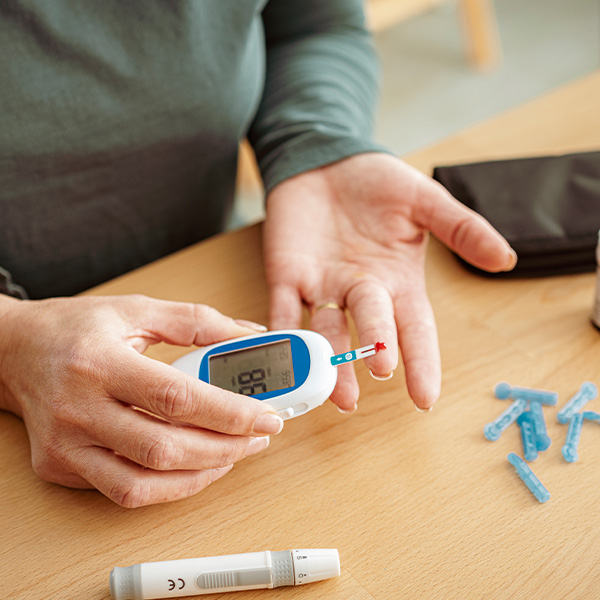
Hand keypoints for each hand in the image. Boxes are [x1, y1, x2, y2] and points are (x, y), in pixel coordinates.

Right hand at [0, 295, 282, 506]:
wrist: (14, 352)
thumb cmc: (77, 328)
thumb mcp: (137, 309)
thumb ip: (197, 322)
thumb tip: (251, 336)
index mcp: (99, 361)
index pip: (176, 397)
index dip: (230, 412)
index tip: (268, 415)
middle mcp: (78, 409)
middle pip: (164, 448)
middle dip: (226, 448)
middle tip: (259, 436)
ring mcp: (65, 445)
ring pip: (143, 484)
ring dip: (201, 475)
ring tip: (235, 453)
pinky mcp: (60, 467)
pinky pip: (123, 491)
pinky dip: (169, 486)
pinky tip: (197, 466)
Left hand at [264, 153, 515, 410]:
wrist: (327, 162)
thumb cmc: (377, 184)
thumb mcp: (423, 201)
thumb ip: (460, 228)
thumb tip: (505, 259)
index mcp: (396, 281)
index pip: (413, 328)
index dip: (421, 361)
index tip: (426, 398)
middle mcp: (359, 293)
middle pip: (370, 327)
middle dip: (375, 349)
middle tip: (380, 370)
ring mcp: (321, 287)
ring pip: (326, 331)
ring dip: (329, 359)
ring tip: (336, 392)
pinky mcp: (285, 276)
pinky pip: (280, 308)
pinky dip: (279, 331)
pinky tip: (282, 353)